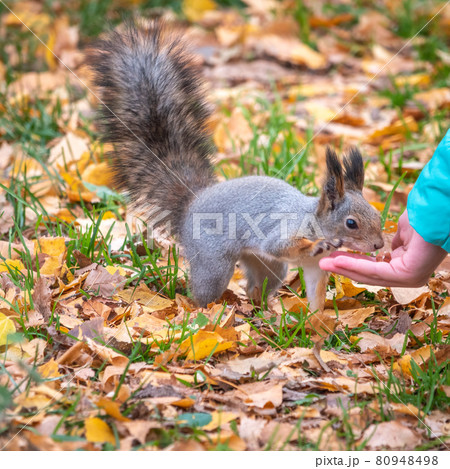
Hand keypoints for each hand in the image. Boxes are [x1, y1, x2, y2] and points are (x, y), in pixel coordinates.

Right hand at [318, 210, 447, 286]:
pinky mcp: (407, 275)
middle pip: (369, 275)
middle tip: (323, 263)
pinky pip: (376, 271)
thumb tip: (384, 249)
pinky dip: (355, 265)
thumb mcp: (401, 234)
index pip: (373, 269)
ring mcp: (409, 278)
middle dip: (343, 268)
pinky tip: (339, 261)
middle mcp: (407, 276)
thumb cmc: (422, 217)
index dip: (351, 264)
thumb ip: (391, 245)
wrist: (436, 210)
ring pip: (369, 275)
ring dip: (344, 268)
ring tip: (326, 263)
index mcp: (406, 267)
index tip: (332, 258)